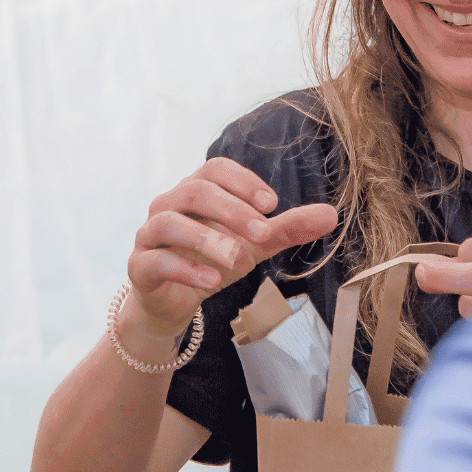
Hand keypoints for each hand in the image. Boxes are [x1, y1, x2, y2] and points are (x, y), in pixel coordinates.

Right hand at [125, 157, 337, 347]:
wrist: (174, 301)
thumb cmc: (212, 260)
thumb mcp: (254, 244)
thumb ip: (286, 229)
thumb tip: (331, 215)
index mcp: (196, 191)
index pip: (215, 170)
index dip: (242, 182)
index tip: (272, 204)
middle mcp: (169, 205)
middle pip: (194, 191)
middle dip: (231, 210)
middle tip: (263, 232)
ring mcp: (150, 234)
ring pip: (170, 223)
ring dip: (207, 239)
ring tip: (239, 260)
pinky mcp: (140, 266)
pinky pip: (156, 260)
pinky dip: (184, 268)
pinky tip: (211, 281)